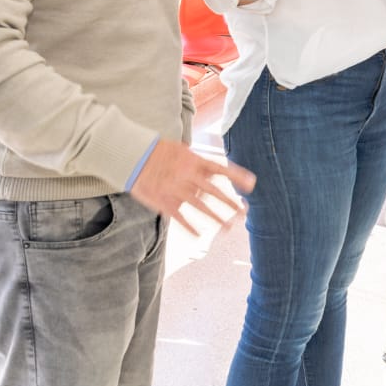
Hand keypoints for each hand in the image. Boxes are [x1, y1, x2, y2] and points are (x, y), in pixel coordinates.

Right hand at [128, 138, 255, 235]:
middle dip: (230, 203)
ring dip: (216, 218)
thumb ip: (198, 163)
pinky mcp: (164, 202)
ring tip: (228, 227)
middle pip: (214, 192)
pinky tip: (200, 235)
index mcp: (194, 161)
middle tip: (244, 212)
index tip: (252, 184)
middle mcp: (188, 176)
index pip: (221, 169)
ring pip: (201, 207)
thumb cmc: (159, 151)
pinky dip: (190, 227)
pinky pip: (180, 217)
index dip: (237, 176)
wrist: (133, 156)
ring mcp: (177, 190)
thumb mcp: (182, 150)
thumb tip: (214, 175)